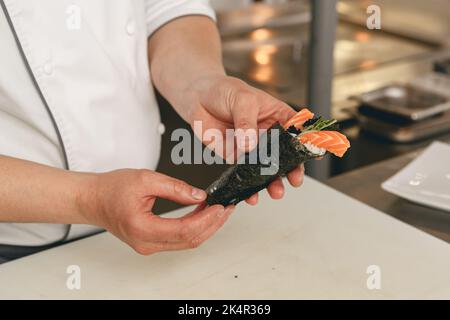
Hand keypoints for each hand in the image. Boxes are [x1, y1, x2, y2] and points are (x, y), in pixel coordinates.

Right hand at [81, 169, 233, 254]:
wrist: (93, 199)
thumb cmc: (111, 189)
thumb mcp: (146, 179)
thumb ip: (175, 187)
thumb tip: (200, 195)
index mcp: (142, 228)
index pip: (185, 230)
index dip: (207, 219)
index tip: (221, 207)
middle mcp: (146, 243)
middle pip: (190, 240)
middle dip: (213, 224)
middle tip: (227, 208)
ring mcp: (149, 245)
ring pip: (187, 241)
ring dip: (206, 226)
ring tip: (218, 209)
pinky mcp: (151, 242)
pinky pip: (179, 238)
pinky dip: (194, 227)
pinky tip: (203, 214)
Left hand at [185, 75, 304, 204]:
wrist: (198, 98)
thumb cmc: (224, 90)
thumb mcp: (242, 99)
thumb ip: (247, 121)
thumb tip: (249, 144)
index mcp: (276, 116)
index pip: (297, 130)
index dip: (307, 142)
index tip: (314, 155)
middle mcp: (267, 134)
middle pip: (285, 155)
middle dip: (292, 169)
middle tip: (295, 179)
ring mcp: (252, 147)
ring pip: (267, 168)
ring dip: (273, 182)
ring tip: (276, 191)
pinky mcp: (235, 157)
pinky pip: (245, 174)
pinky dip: (249, 186)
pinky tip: (251, 194)